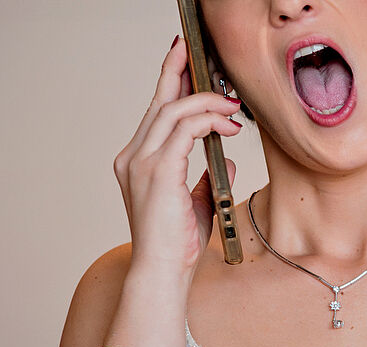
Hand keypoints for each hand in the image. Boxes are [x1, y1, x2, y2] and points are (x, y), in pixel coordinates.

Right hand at [113, 35, 243, 278]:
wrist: (163, 272)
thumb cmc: (178, 246)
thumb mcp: (198, 204)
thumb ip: (208, 178)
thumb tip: (227, 157)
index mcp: (137, 161)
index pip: (155, 113)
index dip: (170, 82)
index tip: (185, 60)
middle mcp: (133, 156)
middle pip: (160, 102)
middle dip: (181, 72)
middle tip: (201, 54)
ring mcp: (141, 162)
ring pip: (173, 111)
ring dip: (207, 102)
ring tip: (233, 105)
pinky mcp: (158, 172)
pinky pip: (184, 131)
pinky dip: (209, 121)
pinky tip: (229, 126)